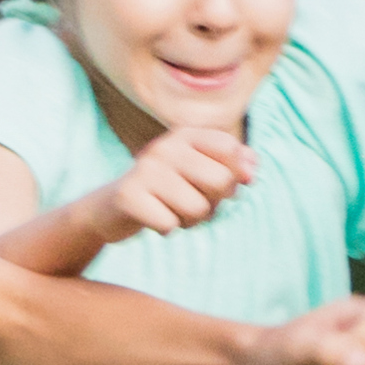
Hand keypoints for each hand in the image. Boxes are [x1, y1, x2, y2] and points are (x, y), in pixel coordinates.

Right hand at [98, 116, 250, 239]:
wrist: (113, 206)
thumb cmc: (170, 189)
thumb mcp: (202, 170)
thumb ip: (235, 164)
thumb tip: (250, 173)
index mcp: (185, 135)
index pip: (231, 150)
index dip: (236, 174)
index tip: (222, 185)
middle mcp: (164, 146)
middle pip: (221, 181)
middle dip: (214, 202)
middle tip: (192, 200)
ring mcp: (145, 169)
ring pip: (198, 208)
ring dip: (190, 219)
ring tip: (172, 210)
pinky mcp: (128, 195)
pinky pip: (170, 224)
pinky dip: (167, 228)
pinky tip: (154, 217)